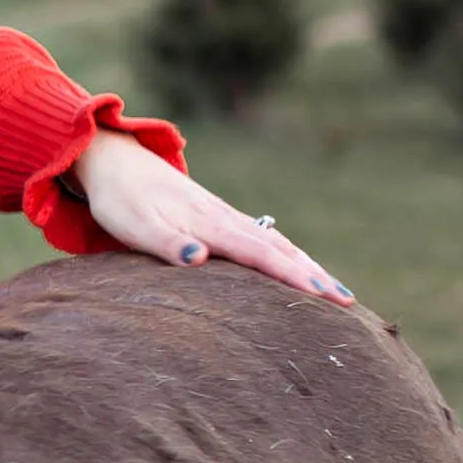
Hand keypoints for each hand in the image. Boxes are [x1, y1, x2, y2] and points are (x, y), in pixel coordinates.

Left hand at [77, 127, 351, 301]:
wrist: (114, 161)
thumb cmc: (120, 201)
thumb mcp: (134, 226)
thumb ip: (166, 244)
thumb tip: (200, 259)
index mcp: (209, 224)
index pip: (260, 254)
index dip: (293, 275)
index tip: (325, 295)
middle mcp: (225, 219)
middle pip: (280, 249)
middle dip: (314, 275)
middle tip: (349, 301)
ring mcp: (225, 216)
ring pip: (277, 242)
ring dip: (307, 265)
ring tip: (337, 290)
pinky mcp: (219, 218)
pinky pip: (264, 239)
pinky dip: (288, 255)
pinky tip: (299, 267)